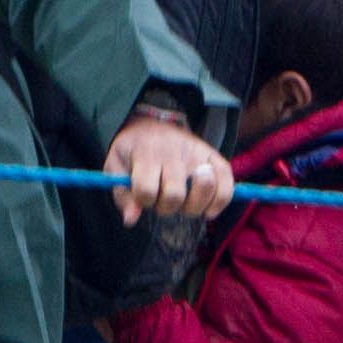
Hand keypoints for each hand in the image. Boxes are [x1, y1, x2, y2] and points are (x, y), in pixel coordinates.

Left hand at [104, 113, 231, 220]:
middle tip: (162, 199)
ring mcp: (196, 153)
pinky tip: (209, 210)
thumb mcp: (116, 167)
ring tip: (184, 202)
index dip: (144, 201)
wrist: (152, 123)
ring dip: (193, 206)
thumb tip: (131, 219)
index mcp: (146, 155)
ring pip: (203, 189)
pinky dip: (221, 200)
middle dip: (166, 207)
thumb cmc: (133, 151)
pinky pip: (226, 180)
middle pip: (175, 196)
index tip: (142, 195)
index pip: (147, 191)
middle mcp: (173, 153)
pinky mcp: (213, 155)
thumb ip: (122, 195)